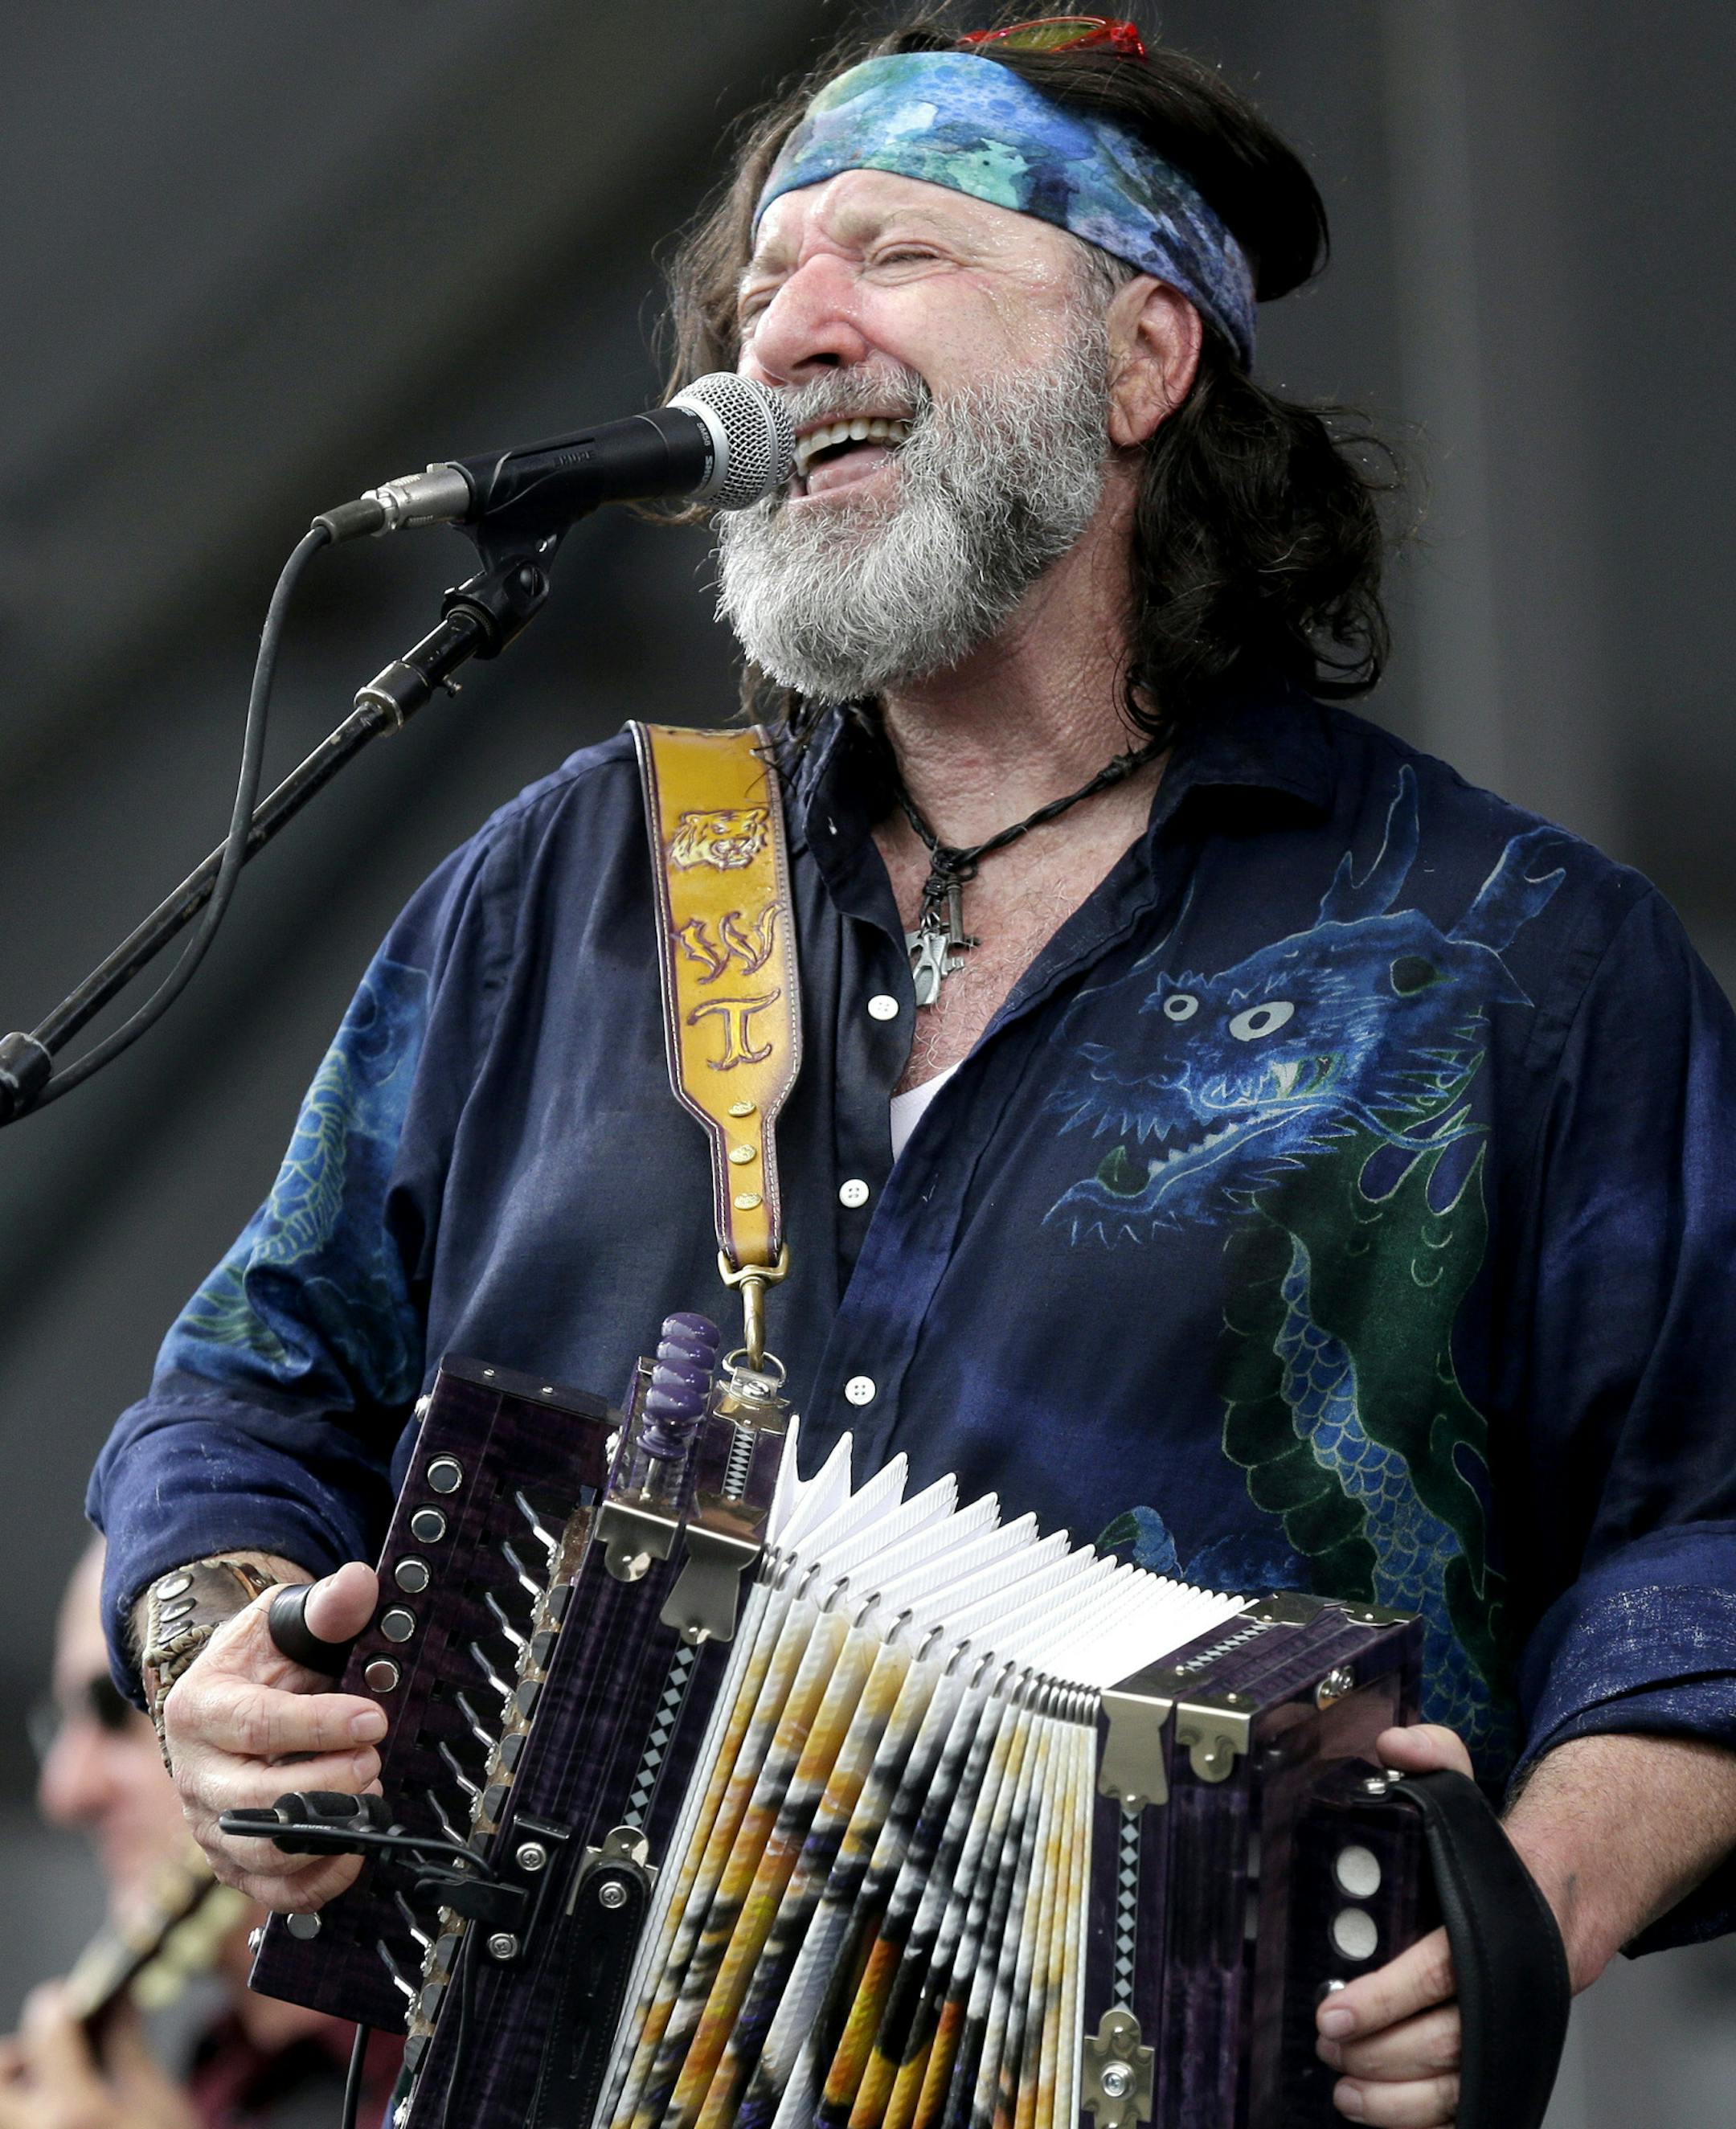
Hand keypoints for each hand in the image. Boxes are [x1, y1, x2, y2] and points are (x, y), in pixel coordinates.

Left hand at [0, 1985, 196, 2128]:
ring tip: (48, 2095)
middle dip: (13, 2057)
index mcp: (77, 2112)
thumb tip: (118, 2003)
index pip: (45, 2028)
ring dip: (14, 2092)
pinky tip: (54, 2122)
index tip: (69, 2001)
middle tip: (42, 2058)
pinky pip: (19, 2126)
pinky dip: (27, 2118)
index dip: (58, 2003)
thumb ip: (127, 2049)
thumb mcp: (159, 2104)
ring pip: (3, 2109)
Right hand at [163, 1560, 384, 1910]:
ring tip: (370, 1795)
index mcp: (199, 1708)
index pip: (257, 1725)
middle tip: (373, 1761)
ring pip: (262, 1852)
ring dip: (327, 1831)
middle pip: (256, 1799)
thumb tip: (361, 1584)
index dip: (320, 1725)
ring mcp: (210, 1823)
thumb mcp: (286, 1621)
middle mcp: (194, 1774)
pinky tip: (357, 1850)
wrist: (232, 1701)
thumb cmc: (263, 1659)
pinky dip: (319, 1882)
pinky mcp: (233, 1861)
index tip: (373, 1717)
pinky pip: (273, 1892)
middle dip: (327, 1784)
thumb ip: (325, 1605)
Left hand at [1315, 1724, 1477, 2126]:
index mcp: (1501, 1919)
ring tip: (1346, 2089)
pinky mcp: (1512, 2050)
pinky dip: (1429, 2120)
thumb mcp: (1469, 1789)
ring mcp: (1516, 2023)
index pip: (1442, 1970)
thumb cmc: (1506, 1849)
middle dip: (1379, 2052)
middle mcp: (1514, 1980)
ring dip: (1399, 2099)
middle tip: (1326, 2042)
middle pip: (1447, 2041)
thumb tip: (1394, 1743)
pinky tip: (1384, 2113)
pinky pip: (1474, 2104)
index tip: (1333, 2009)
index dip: (1386, 1998)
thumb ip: (1432, 1755)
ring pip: (1461, 2084)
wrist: (1578, 1887)